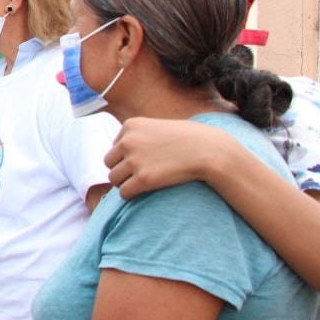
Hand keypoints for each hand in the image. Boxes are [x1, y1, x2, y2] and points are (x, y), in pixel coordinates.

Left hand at [104, 117, 223, 199]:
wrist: (210, 151)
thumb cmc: (189, 139)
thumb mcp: (158, 127)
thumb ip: (139, 135)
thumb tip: (119, 148)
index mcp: (130, 125)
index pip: (114, 146)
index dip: (127, 156)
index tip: (145, 160)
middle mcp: (128, 141)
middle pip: (109, 162)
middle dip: (122, 169)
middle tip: (140, 174)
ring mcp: (134, 160)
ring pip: (114, 179)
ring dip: (125, 183)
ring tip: (143, 183)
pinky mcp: (143, 179)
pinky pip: (123, 192)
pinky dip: (130, 194)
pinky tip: (143, 192)